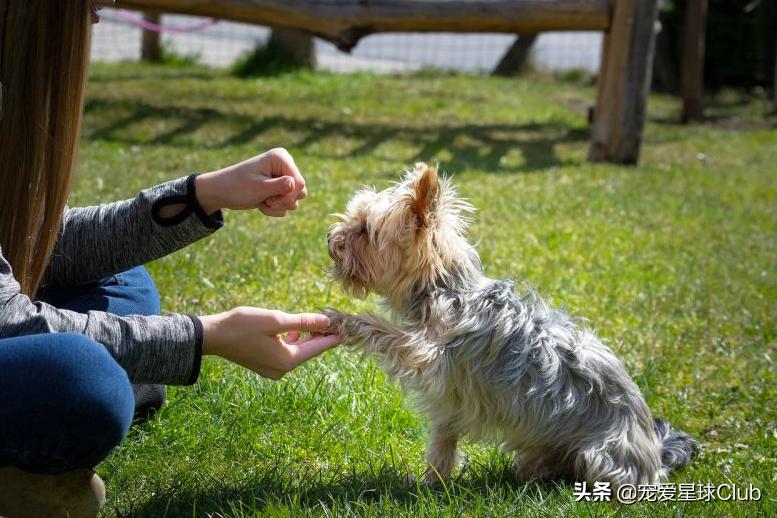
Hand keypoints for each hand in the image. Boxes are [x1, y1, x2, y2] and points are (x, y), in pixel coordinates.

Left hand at [195, 148, 307, 216]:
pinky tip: (261, 203)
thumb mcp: (258, 188)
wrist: (222, 192)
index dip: (288, 195)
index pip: (299, 182)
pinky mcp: (280, 188)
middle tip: (266, 200)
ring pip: (295, 199)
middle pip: (301, 191)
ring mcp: (283, 177)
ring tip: (262, 201)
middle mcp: (285, 165)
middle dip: (283, 201)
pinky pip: (287, 204)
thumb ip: (280, 186)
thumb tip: (297, 184)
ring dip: (278, 206)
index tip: (271, 199)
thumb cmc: (237, 186)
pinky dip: (275, 208)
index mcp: (281, 157)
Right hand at [200, 307, 341, 379]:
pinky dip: (293, 341)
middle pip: (309, 351)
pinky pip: (286, 353)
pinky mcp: (264, 365)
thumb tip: (326, 322)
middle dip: (321, 336)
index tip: (348, 328)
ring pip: (298, 352)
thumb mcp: (276, 320)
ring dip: (307, 338)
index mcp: (287, 360)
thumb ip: (303, 322)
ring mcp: (272, 370)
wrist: (212, 337)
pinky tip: (295, 330)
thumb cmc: (242, 325)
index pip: (318, 348)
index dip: (333, 336)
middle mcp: (282, 369)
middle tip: (334, 321)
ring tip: (318, 323)